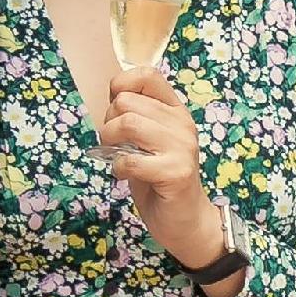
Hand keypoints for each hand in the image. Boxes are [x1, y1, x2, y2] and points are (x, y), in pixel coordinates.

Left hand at [98, 62, 220, 260]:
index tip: (116, 109)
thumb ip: (134, 117)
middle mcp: (182, 125)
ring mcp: (181, 148)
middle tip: (115, 144)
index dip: (122, 85)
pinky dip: (118, 168)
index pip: (148, 75)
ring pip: (127, 123)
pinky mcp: (175, 172)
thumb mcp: (148, 141)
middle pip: (127, 101)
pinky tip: (124, 175)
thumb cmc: (160, 181)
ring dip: (111, 141)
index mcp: (176, 111)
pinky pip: (130, 159)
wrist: (186, 221)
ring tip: (118, 157)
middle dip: (109, 122)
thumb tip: (110, 99)